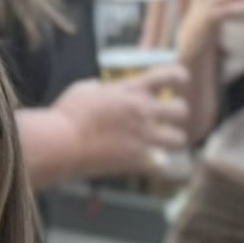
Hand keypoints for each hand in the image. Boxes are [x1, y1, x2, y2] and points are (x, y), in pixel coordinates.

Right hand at [40, 77, 185, 184]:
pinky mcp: (139, 160)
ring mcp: (144, 136)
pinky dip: (160, 166)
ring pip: (180, 140)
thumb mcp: (82, 89)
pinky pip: (165, 166)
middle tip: (167, 119)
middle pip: (182, 110)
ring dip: (172, 141)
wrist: (62, 143)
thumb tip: (98, 86)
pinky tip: (152, 165)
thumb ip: (97, 86)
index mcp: (132, 90)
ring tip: (161, 144)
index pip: (171, 76)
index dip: (180, 78)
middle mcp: (144, 111)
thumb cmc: (66, 114)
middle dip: (177, 114)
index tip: (180, 83)